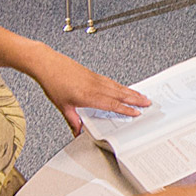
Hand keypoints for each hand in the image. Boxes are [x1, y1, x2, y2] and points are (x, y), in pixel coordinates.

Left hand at [32, 56, 149, 135]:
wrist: (48, 64)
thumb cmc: (53, 81)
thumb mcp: (62, 106)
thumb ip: (73, 120)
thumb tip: (78, 132)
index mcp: (88, 95)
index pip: (111, 104)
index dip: (125, 109)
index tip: (136, 113)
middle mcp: (95, 86)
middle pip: (120, 94)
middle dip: (135, 99)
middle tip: (148, 102)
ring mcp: (95, 79)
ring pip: (118, 87)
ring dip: (131, 92)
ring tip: (142, 96)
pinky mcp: (93, 74)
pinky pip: (112, 81)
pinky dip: (121, 86)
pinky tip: (124, 88)